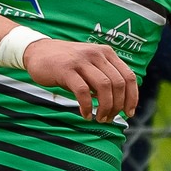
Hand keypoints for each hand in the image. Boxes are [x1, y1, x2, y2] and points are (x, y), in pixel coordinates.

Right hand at [22, 38, 138, 122]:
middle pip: (118, 84)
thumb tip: (120, 101)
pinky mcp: (66, 70)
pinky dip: (87, 106)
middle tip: (109, 118)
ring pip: (104, 87)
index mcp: (106, 53)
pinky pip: (83, 92)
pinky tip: (85, 114)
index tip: (129, 112)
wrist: (38, 51)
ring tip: (99, 118)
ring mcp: (81, 61)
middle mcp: (96, 54)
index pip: (128, 76)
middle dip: (118, 105)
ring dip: (105, 107)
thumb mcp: (90, 64)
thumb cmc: (66, 63)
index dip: (132, 97)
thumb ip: (104, 77)